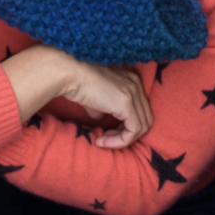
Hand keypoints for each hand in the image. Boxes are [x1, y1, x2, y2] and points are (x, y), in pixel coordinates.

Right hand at [0, 45, 152, 148]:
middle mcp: (136, 84)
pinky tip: (102, 141)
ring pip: (142, 127)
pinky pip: (133, 132)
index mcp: (131, 79)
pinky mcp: (127, 105)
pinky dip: (120, 142)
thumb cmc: (76, 81)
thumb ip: (103, 108)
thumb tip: (101, 119)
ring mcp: (134, 94)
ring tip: (103, 140)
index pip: (140, 108)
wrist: (69, 72)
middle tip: (107, 137)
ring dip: (122, 139)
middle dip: (127, 133)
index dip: (126, 124)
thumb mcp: (95, 96)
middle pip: (145, 118)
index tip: (107, 131)